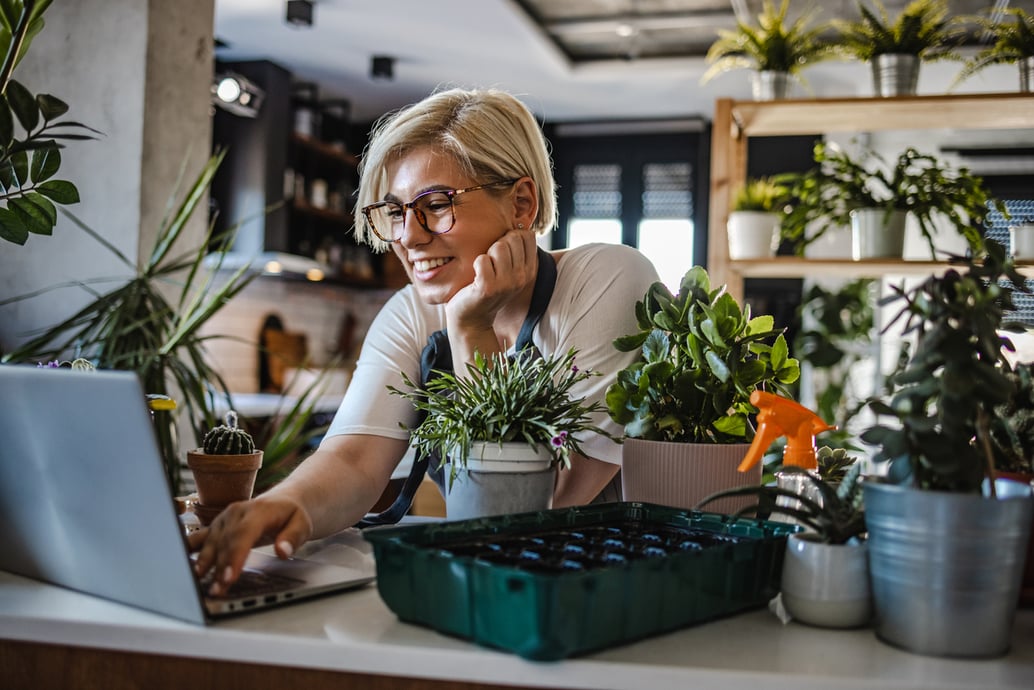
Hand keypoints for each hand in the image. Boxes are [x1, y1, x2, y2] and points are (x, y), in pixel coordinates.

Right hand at [187, 495, 312, 595]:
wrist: (283, 501)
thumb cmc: (292, 515)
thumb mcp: (302, 524)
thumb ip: (293, 538)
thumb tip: (282, 551)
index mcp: (258, 510)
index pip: (244, 534)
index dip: (235, 557)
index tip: (229, 577)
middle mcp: (236, 512)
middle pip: (225, 542)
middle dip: (219, 567)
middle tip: (217, 590)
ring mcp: (224, 519)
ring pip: (211, 542)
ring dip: (204, 564)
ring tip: (199, 583)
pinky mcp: (216, 526)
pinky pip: (200, 537)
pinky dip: (189, 549)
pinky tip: (180, 561)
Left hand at [446, 229, 537, 332]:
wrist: (471, 319)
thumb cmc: (487, 289)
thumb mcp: (509, 272)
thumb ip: (516, 252)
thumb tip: (520, 223)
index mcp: (529, 271)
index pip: (527, 235)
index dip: (512, 235)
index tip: (502, 251)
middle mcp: (521, 277)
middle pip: (513, 238)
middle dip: (498, 244)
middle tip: (491, 262)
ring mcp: (506, 283)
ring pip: (499, 246)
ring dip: (486, 254)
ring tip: (483, 270)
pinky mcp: (488, 287)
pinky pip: (482, 259)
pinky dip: (476, 264)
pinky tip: (475, 277)